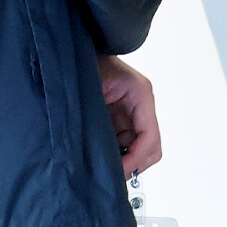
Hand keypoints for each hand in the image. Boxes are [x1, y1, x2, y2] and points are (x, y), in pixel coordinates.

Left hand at [97, 54, 161, 176]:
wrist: (76, 51)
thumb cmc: (86, 62)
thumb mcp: (93, 89)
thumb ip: (99, 120)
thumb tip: (103, 156)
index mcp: (141, 94)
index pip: (149, 137)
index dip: (135, 159)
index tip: (118, 172)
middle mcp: (142, 105)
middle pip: (151, 148)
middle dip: (134, 165)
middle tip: (111, 176)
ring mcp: (133, 112)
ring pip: (139, 150)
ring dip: (125, 162)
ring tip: (104, 169)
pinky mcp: (122, 118)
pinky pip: (126, 144)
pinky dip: (117, 155)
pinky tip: (100, 158)